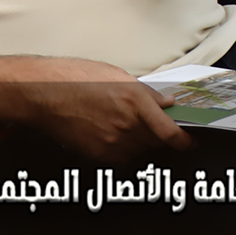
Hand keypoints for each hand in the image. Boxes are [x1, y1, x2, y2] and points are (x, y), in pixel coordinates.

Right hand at [13, 56, 191, 161]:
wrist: (45, 94)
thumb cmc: (79, 78)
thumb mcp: (120, 77)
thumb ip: (148, 94)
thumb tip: (167, 103)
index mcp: (136, 101)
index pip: (169, 133)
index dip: (184, 142)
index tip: (190, 143)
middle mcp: (127, 125)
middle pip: (156, 143)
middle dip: (161, 137)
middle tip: (156, 127)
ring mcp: (111, 142)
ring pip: (140, 151)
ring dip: (142, 143)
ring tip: (126, 125)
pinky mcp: (97, 154)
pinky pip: (121, 158)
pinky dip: (124, 150)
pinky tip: (112, 134)